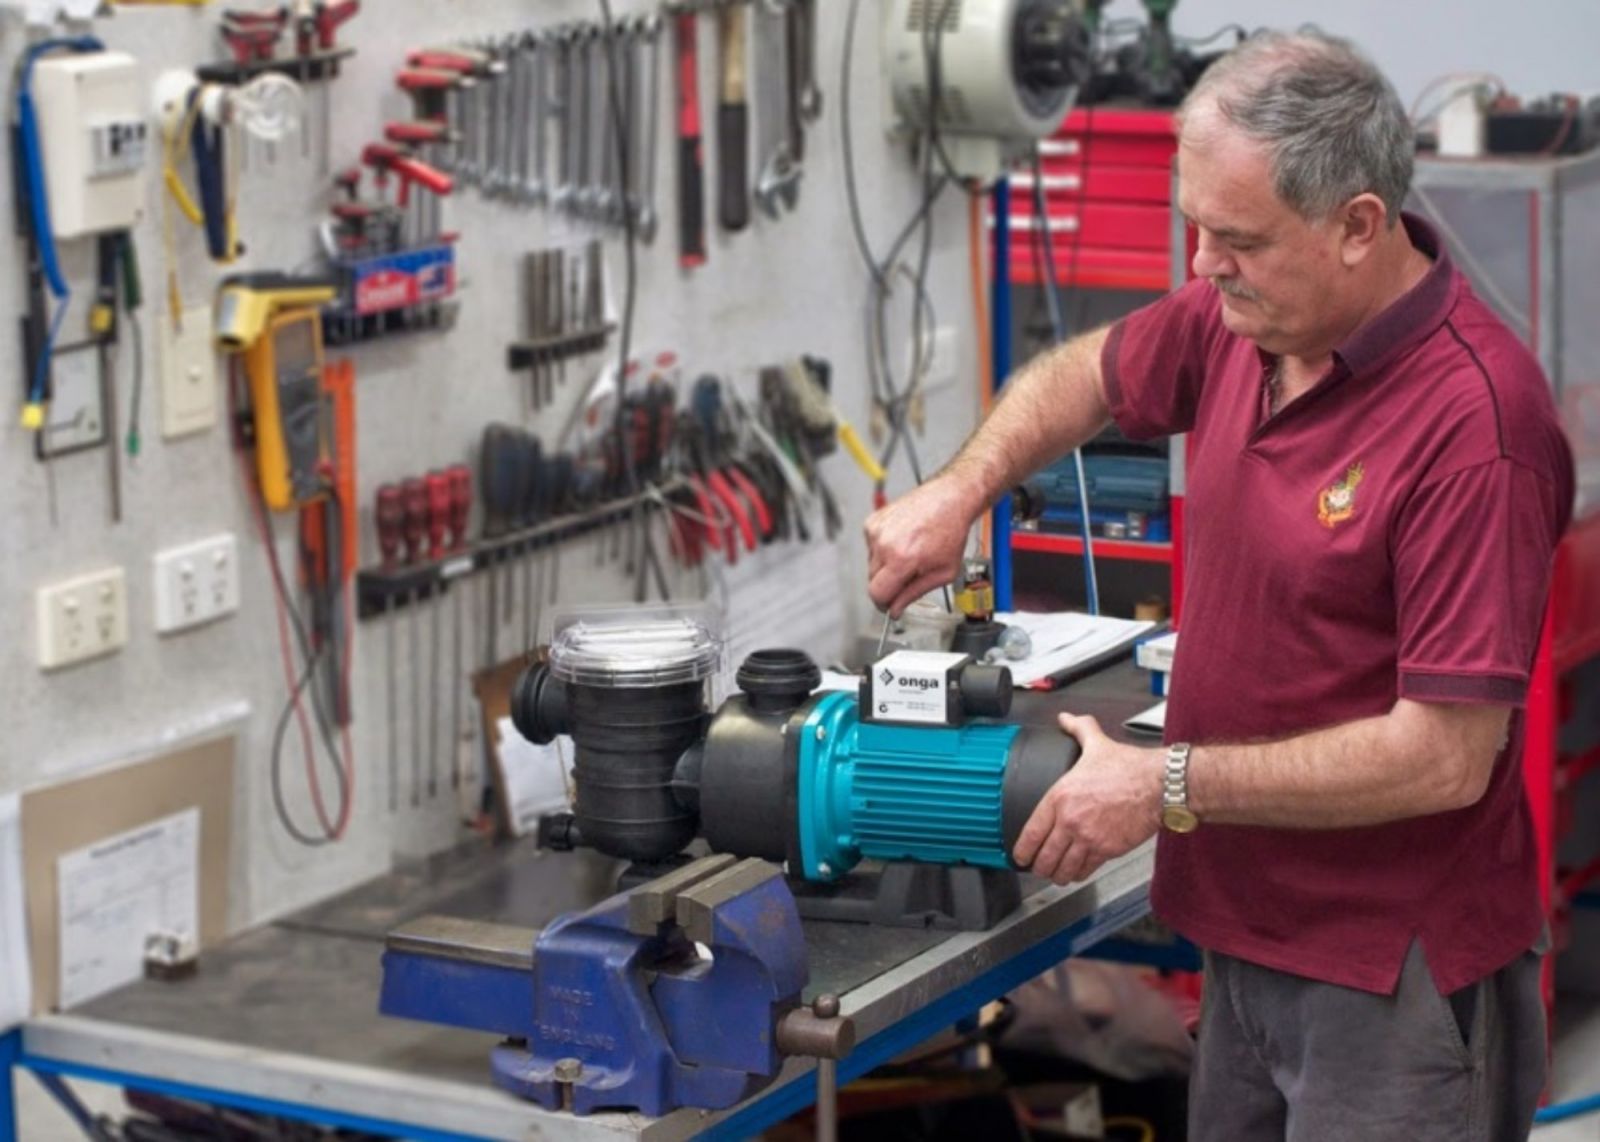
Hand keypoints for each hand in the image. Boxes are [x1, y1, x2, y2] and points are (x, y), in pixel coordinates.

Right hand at [864, 475, 978, 616]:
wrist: (950, 499)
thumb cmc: (951, 531)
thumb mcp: (943, 572)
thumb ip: (915, 593)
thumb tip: (896, 609)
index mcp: (902, 558)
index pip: (877, 593)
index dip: (884, 604)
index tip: (891, 605)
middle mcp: (884, 543)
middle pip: (872, 580)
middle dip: (888, 584)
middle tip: (908, 576)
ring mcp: (876, 530)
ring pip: (871, 564)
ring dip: (887, 565)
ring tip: (909, 553)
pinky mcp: (873, 521)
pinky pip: (871, 547)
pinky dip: (884, 549)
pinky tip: (902, 541)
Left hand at [1013, 712, 1162, 885]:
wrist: (1159, 785)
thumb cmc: (1130, 768)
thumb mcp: (1097, 743)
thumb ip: (1079, 729)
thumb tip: (1066, 719)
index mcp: (1060, 796)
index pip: (1032, 832)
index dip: (1022, 850)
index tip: (1019, 856)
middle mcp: (1070, 821)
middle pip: (1044, 857)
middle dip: (1038, 867)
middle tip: (1037, 868)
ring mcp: (1088, 838)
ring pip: (1063, 868)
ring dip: (1057, 875)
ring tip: (1055, 875)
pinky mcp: (1107, 850)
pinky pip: (1086, 870)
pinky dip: (1079, 874)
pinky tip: (1077, 872)